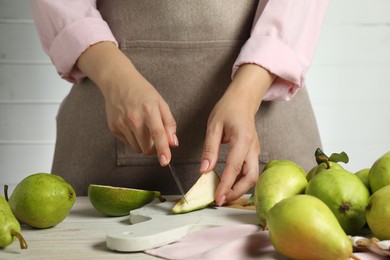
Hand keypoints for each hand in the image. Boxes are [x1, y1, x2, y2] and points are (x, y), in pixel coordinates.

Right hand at [76, 42, 177, 165]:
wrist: (117, 82)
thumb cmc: (142, 92)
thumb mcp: (161, 103)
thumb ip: (169, 123)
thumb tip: (174, 143)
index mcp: (149, 110)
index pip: (158, 134)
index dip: (162, 150)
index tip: (165, 161)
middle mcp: (134, 118)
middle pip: (147, 147)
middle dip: (154, 147)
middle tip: (155, 135)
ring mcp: (122, 124)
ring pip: (138, 148)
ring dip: (143, 144)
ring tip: (142, 127)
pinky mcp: (114, 128)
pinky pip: (128, 143)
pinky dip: (133, 139)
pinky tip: (132, 125)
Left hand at [200, 64, 275, 204]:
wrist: (242, 100)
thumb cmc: (227, 109)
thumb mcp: (213, 126)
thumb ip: (210, 149)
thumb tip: (204, 170)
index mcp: (243, 140)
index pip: (234, 168)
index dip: (225, 185)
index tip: (217, 197)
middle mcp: (253, 148)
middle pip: (251, 177)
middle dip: (237, 192)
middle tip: (221, 199)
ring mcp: (255, 151)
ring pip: (253, 176)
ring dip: (240, 189)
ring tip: (224, 195)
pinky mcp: (253, 153)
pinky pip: (250, 171)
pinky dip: (241, 182)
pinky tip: (229, 185)